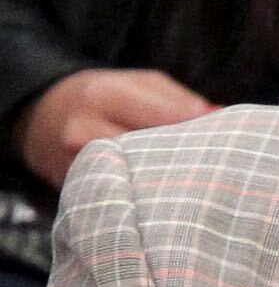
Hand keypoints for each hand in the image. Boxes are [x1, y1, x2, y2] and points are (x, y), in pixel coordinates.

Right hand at [15, 69, 216, 188]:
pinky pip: (121, 202)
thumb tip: (222, 118)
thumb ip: (180, 100)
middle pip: (152, 153)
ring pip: (138, 183)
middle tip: (222, 167)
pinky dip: (149, 201)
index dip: (202, 129)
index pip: (165, 116)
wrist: (42, 119)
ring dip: (171, 185)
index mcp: (103, 95)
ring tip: (198, 185)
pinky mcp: (76, 195)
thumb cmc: (104, 97)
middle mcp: (83, 132)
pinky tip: (170, 202)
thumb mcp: (140, 83)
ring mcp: (77, 168)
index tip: (228, 137)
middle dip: (189, 160)